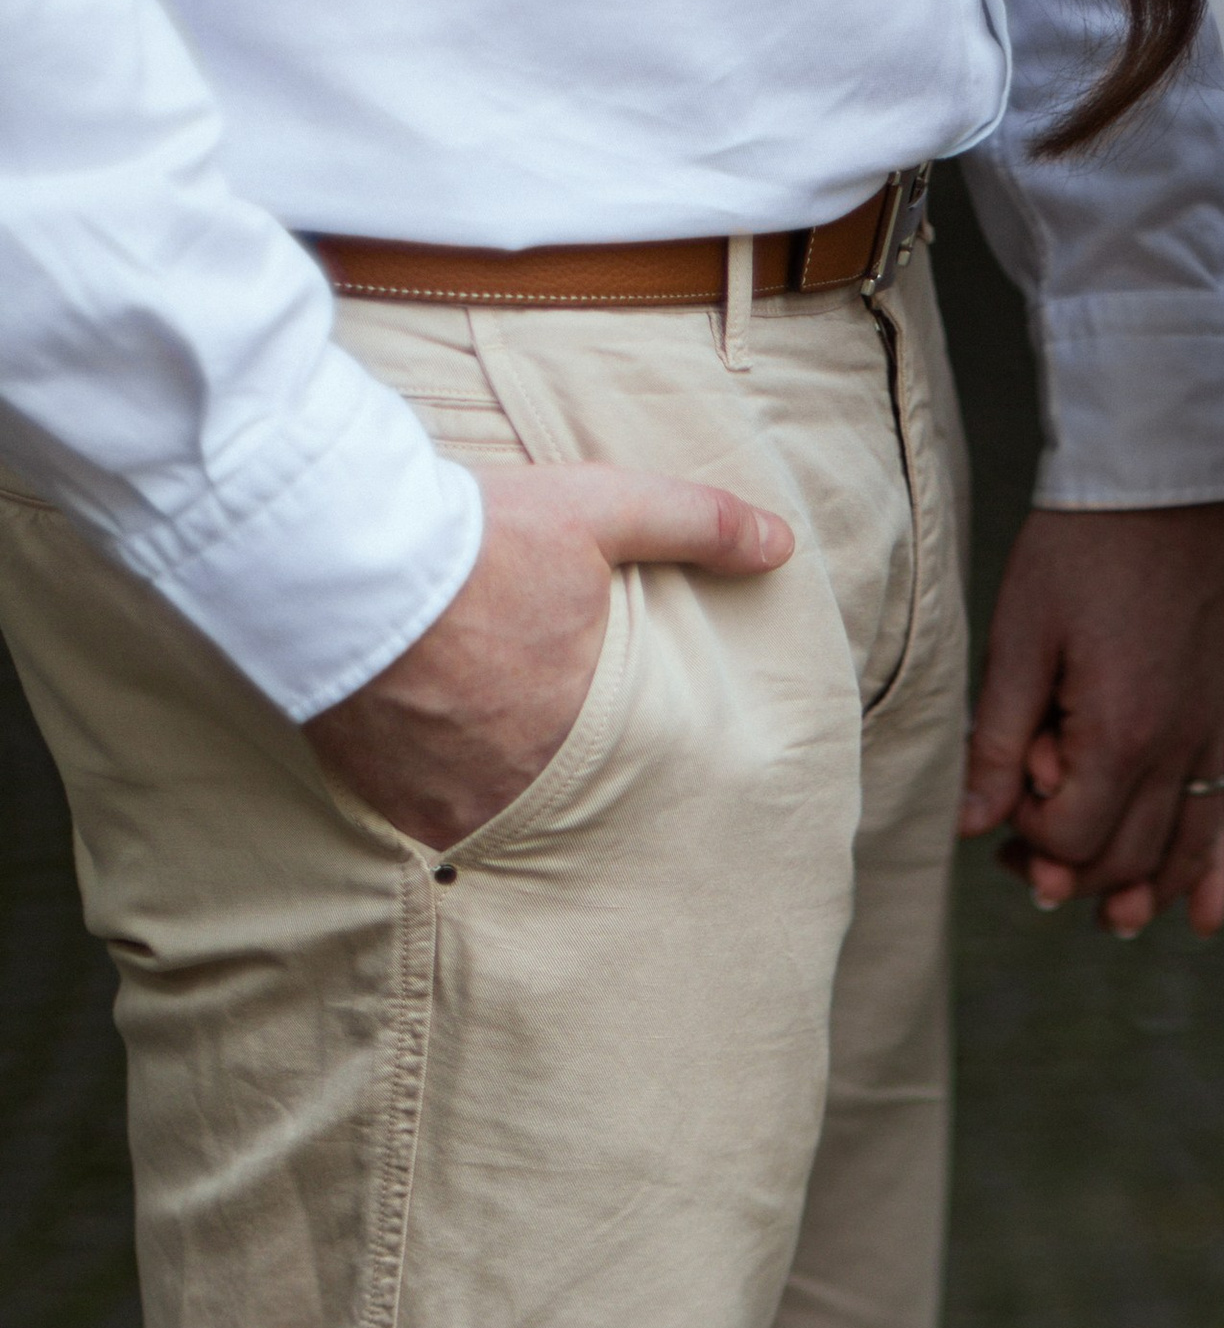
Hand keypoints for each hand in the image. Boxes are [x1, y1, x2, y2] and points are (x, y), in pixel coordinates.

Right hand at [304, 465, 793, 849]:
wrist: (339, 559)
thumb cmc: (476, 538)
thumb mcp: (597, 511)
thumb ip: (694, 525)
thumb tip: (779, 544)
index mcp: (586, 734)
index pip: (624, 767)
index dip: (611, 745)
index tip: (595, 725)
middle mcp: (520, 786)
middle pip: (552, 797)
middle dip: (549, 773)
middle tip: (533, 741)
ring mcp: (446, 802)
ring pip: (486, 815)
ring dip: (487, 788)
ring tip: (478, 746)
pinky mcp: (381, 797)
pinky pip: (418, 816)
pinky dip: (425, 791)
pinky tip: (422, 753)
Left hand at [959, 501, 1223, 937]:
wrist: (1168, 460)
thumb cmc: (1082, 539)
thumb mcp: (1020, 636)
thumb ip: (1000, 740)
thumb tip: (973, 826)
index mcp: (1121, 732)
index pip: (1076, 839)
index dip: (1031, 846)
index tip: (1002, 827)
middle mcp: (1183, 740)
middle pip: (1139, 854)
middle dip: (1084, 878)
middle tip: (1040, 883)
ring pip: (1202, 835)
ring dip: (1165, 884)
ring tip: (1129, 914)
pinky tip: (1212, 835)